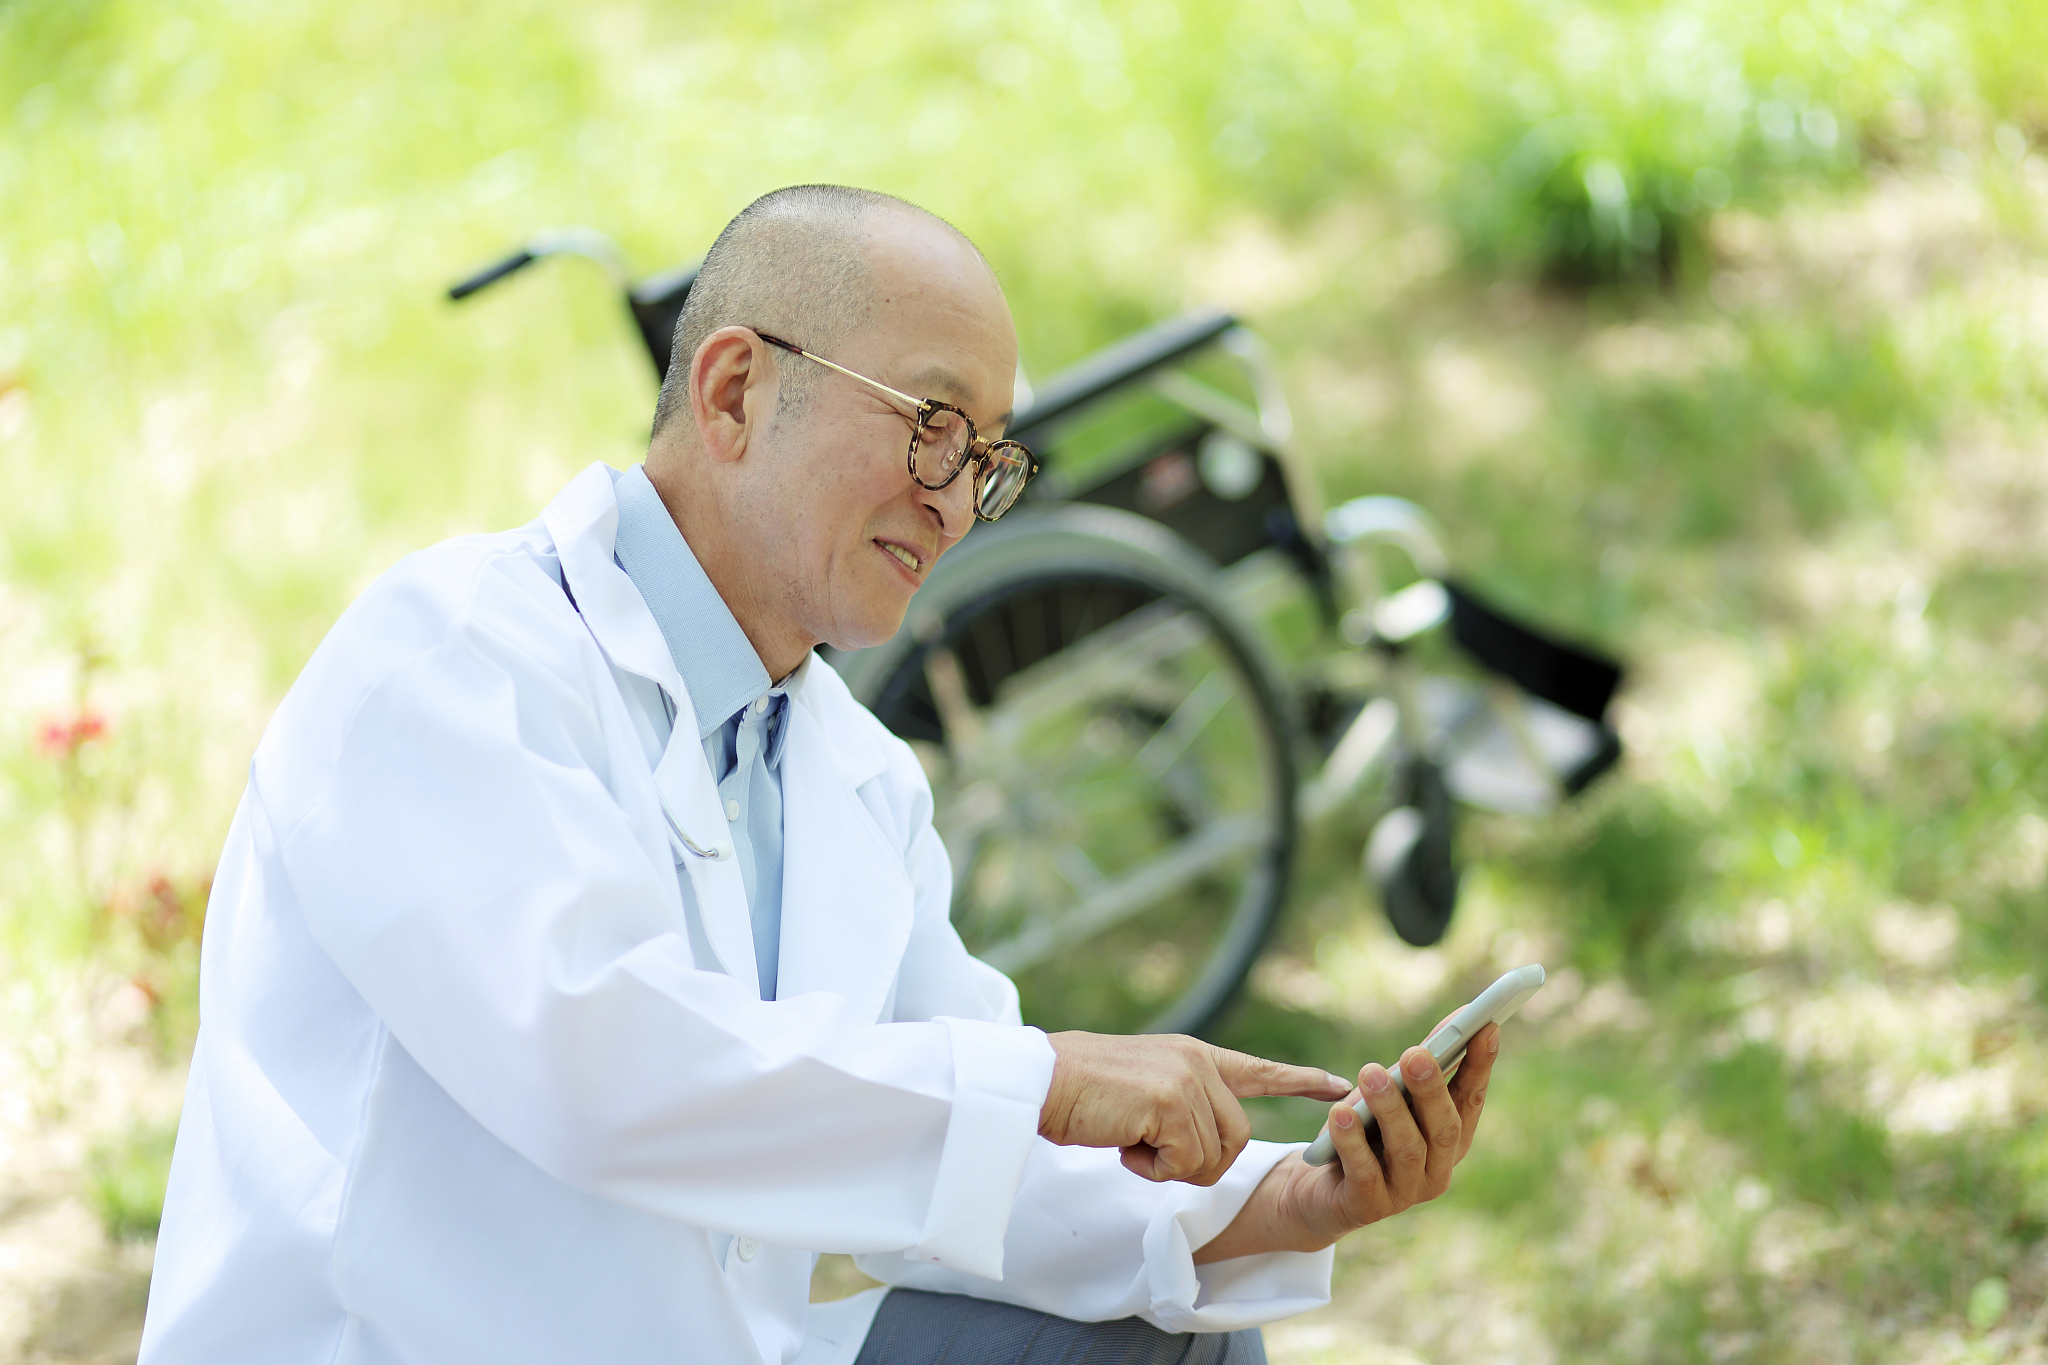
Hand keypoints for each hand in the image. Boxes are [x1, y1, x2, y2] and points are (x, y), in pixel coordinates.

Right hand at [1039, 1032, 1349, 1186]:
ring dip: (1170, 1167)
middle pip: (1237, 1139)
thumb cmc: (1080, 1095)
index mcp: (1194, 1056)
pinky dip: (1153, 1170)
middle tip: (1148, 1149)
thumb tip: (1200, 1144)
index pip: (1259, 1071)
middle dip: (1198, 1162)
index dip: (1302, 1082)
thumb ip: (1179, 1103)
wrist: (1040, 1082)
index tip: (1341, 1085)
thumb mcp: (1142, 1091)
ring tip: (1130, 1140)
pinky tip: (1124, 1144)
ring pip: (1213, 1157)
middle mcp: (1198, 1063)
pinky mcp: (1171, 1103)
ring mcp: (1188, 1080)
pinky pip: (1186, 1163)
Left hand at [1192, 1022, 1500, 1262]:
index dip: (1480, 1065)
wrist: (1319, 1192)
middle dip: (1431, 1088)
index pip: (1471, 1099)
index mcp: (1450, 1140)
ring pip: (1407, 1149)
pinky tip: (1339, 1114)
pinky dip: (1352, 1142)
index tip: (1486, 1026)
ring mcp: (1404, 1193)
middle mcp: (1437, 1170)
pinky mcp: (1367, 1206)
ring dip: (1389, 1109)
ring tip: (1371, 1073)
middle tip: (1415, 1053)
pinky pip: (1363, 1172)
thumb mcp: (1391, 1099)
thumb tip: (1456, 1020)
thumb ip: (1417, 1070)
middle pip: (1443, 1128)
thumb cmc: (1364, 1133)